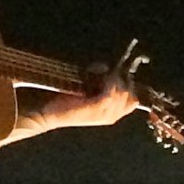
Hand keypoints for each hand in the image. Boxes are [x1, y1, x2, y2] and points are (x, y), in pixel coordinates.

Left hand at [20, 65, 138, 133]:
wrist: (50, 115)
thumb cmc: (66, 103)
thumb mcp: (87, 92)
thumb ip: (99, 82)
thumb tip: (106, 67)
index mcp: (110, 114)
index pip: (133, 101)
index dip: (129, 86)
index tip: (119, 74)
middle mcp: (110, 116)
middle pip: (130, 96)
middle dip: (123, 81)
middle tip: (110, 73)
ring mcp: (104, 114)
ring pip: (123, 93)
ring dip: (115, 80)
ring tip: (104, 75)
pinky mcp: (95, 108)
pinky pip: (111, 93)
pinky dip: (109, 82)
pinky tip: (102, 77)